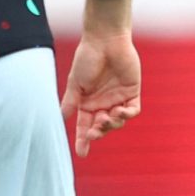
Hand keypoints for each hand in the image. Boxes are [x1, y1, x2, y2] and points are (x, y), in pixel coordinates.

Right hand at [62, 30, 141, 158]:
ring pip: (118, 122)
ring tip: (106, 117)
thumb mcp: (75, 83)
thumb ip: (70, 102)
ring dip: (112, 124)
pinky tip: (120, 112)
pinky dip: (127, 115)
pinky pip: (133, 110)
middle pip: (101, 127)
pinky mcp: (132, 92)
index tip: (82, 154)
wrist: (105, 41)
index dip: (83, 140)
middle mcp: (102, 103)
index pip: (84, 126)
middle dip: (98, 133)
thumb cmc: (87, 59)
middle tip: (93, 133)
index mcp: (87, 102)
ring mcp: (118, 98)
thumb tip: (61, 119)